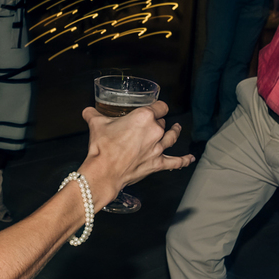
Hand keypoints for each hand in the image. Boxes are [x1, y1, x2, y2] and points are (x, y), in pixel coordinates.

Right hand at [79, 101, 193, 206]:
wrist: (104, 171)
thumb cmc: (102, 147)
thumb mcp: (97, 124)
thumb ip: (93, 115)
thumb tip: (87, 111)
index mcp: (144, 117)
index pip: (159, 106)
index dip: (158, 106)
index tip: (156, 107)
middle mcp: (154, 131)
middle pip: (162, 122)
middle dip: (157, 122)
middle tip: (151, 123)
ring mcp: (157, 148)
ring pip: (171, 137)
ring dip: (174, 132)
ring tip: (176, 128)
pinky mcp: (157, 164)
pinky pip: (175, 162)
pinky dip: (184, 160)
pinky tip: (190, 158)